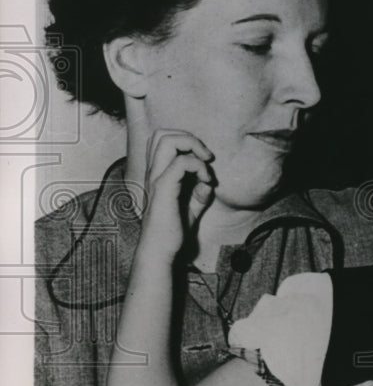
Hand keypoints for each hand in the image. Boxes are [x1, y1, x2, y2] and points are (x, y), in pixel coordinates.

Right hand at [141, 129, 214, 260]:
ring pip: (167, 140)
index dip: (185, 142)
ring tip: (206, 163)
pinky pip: (180, 164)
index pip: (162, 140)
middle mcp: (153, 173)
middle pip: (161, 134)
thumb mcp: (190, 211)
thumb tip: (207, 184)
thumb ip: (197, 196)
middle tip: (205, 156)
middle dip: (188, 137)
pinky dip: (198, 166)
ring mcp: (156, 179)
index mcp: (156, 175)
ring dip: (192, 145)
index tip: (203, 161)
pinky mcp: (163, 189)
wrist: (160, 252)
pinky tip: (206, 181)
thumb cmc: (172, 234)